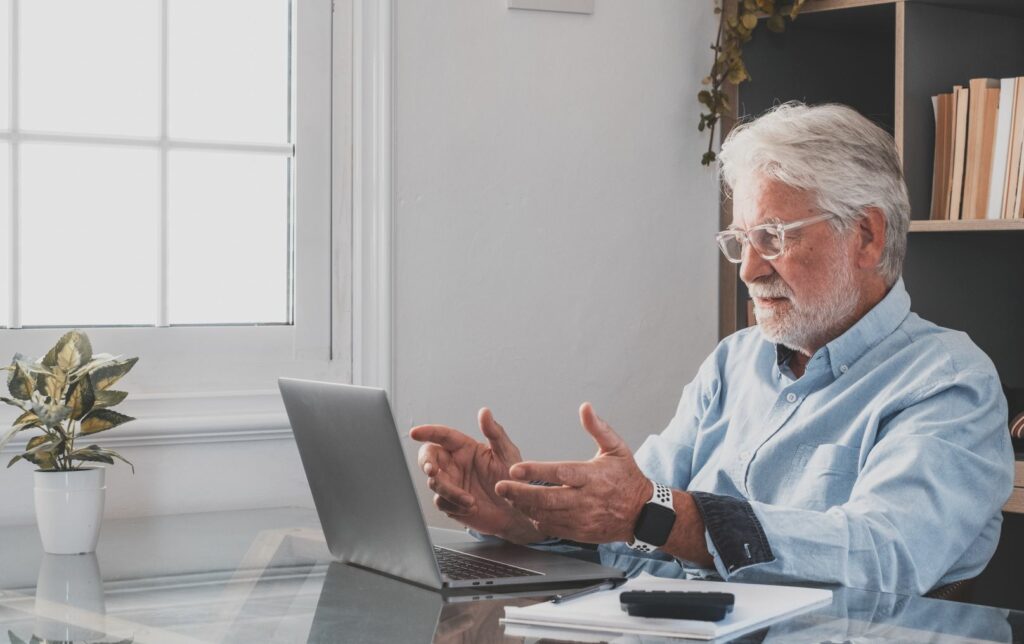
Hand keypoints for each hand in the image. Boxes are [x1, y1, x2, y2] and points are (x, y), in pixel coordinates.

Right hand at [410, 408, 543, 543]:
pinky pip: (441, 502)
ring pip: (435, 483)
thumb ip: (495, 432)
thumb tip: (485, 412)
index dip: (427, 432)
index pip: (442, 436)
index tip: (415, 432)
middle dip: (426, 463)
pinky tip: (472, 508)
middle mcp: (455, 464)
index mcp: (465, 448)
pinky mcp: (451, 503)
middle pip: (429, 457)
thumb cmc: (514, 479)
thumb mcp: (507, 453)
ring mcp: (452, 483)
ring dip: (450, 492)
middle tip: (433, 471)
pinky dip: (454, 506)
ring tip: (471, 501)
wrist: (517, 510)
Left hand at [495, 402, 651, 543]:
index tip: (515, 469)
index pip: (560, 473)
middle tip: (501, 486)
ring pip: (546, 515)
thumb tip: (585, 407)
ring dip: (524, 506)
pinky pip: (553, 528)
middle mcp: (586, 499)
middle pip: (547, 498)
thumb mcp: (617, 449)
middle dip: (520, 493)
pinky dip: (537, 520)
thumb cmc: (628, 478)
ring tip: (508, 496)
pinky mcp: (580, 533)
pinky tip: (527, 510)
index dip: (536, 471)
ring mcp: (582, 518)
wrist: (643, 514)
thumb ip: (599, 428)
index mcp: (592, 476)